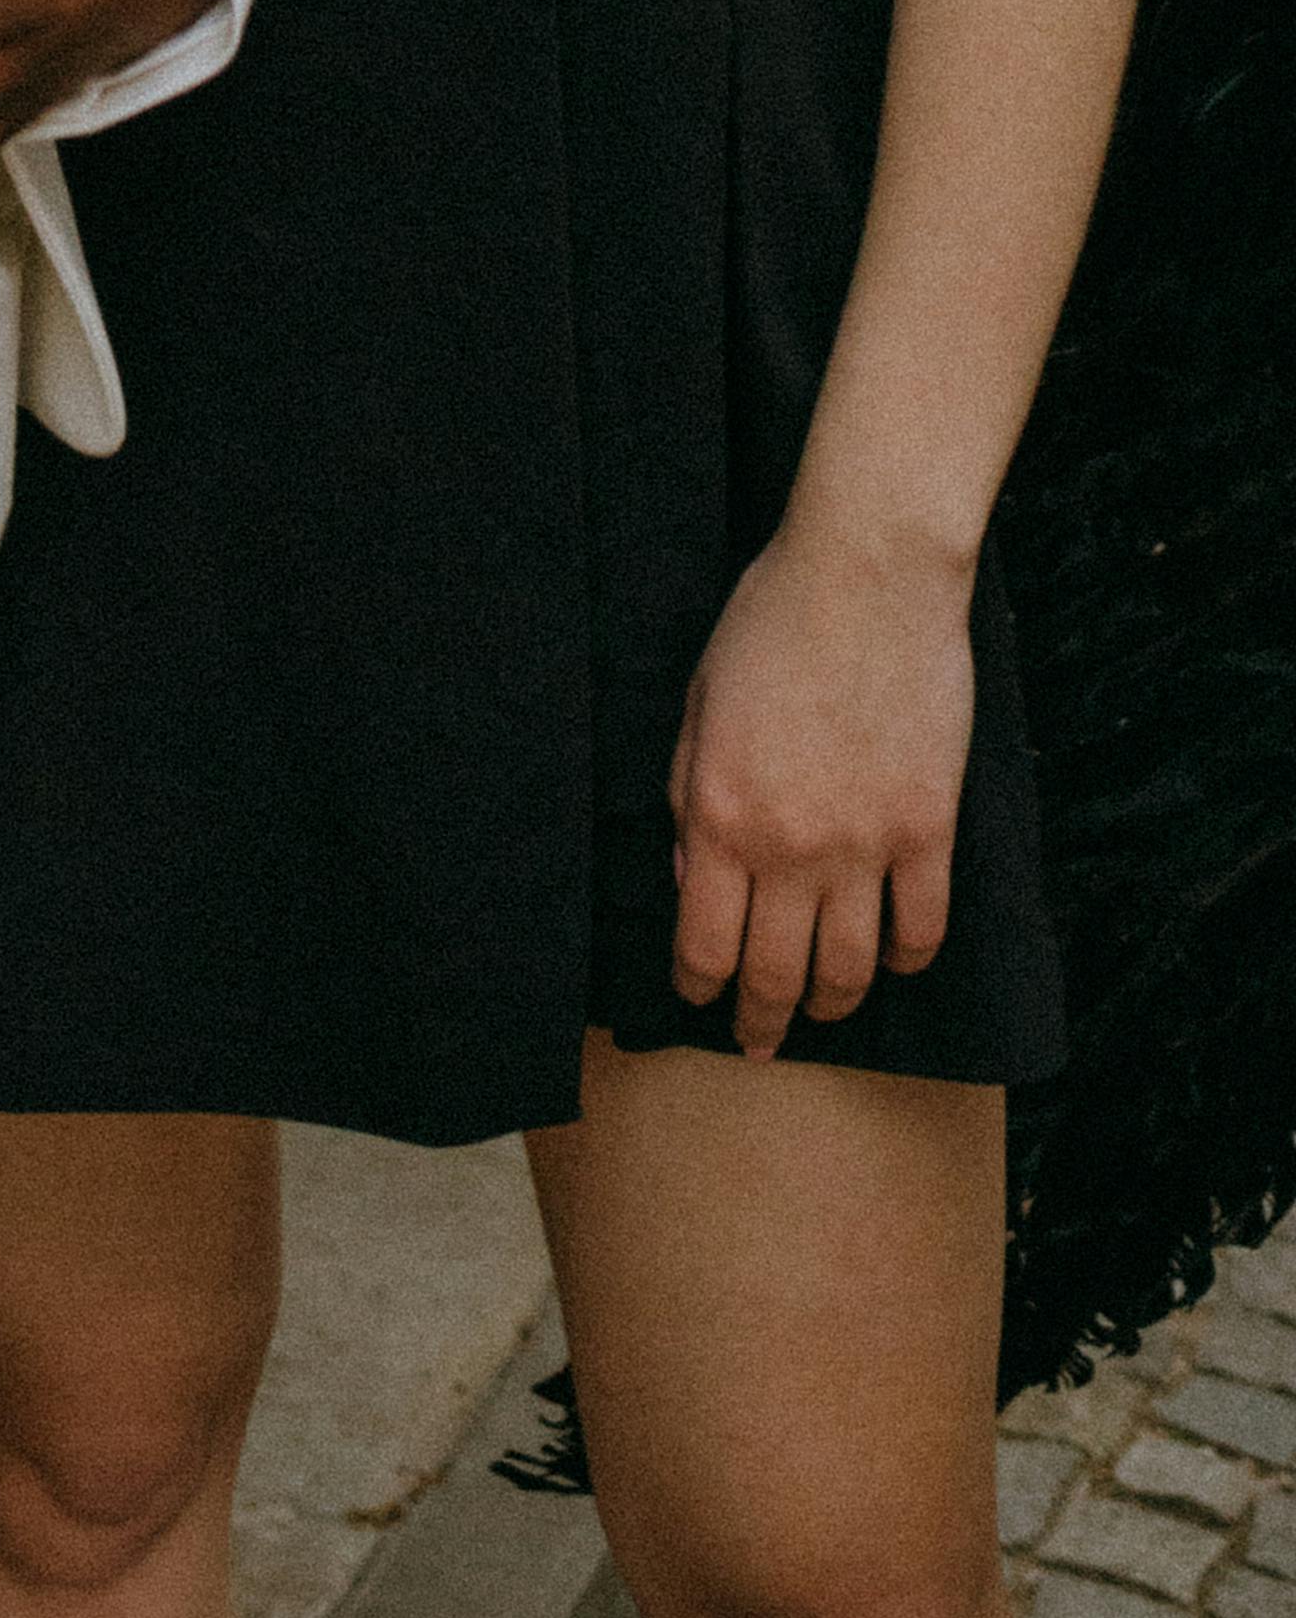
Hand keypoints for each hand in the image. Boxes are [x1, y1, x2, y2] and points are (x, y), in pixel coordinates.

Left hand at [665, 512, 974, 1051]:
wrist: (865, 576)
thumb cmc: (769, 624)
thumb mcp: (698, 705)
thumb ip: (689, 797)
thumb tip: (694, 877)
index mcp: (721, 813)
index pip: (705, 942)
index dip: (699, 987)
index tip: (699, 1001)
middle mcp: (790, 847)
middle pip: (777, 975)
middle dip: (763, 1021)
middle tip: (760, 1042)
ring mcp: (866, 846)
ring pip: (853, 968)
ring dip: (834, 1003)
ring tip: (823, 1011)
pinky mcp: (929, 830)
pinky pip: (924, 929)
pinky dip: (909, 960)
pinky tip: (896, 963)